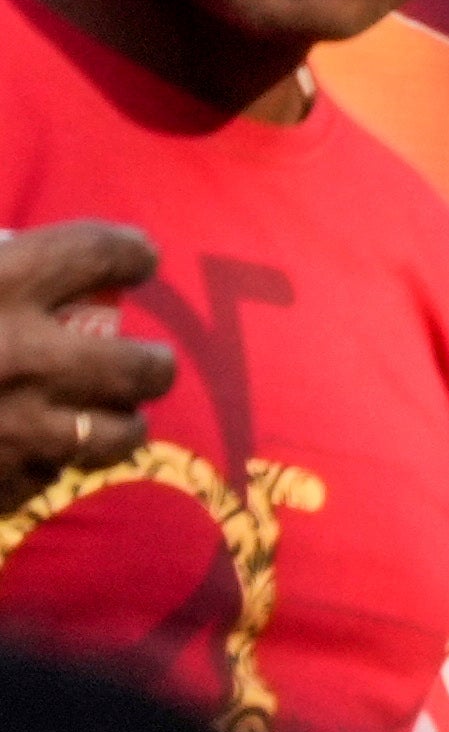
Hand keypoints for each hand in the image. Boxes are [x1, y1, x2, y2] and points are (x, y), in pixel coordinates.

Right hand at [0, 222, 172, 487]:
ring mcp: (10, 430)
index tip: (137, 261)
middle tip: (146, 364)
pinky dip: (43, 466)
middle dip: (151, 365)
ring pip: (111, 437)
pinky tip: (31, 455)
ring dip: (118, 426)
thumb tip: (23, 251)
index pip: (99, 251)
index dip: (129, 253)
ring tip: (113, 419)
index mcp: (0, 284)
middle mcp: (19, 356)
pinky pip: (45, 480)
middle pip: (136, 364)